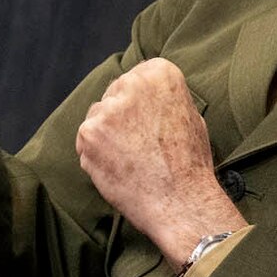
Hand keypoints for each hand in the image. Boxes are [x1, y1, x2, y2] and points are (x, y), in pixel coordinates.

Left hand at [75, 58, 243, 266]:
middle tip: (138, 143)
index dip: (142, 101)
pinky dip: (95, 153)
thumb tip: (148, 98)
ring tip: (129, 158)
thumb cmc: (190, 164)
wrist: (179, 201)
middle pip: (115, 92)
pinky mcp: (89, 132)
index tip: (148, 119)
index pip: (139, 75)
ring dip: (107, 132)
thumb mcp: (190, 117)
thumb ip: (164, 100)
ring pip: (98, 114)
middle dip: (122, 114)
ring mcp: (108, 108)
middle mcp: (132, 83)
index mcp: (161, 74)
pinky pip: (85, 138)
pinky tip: (116, 167)